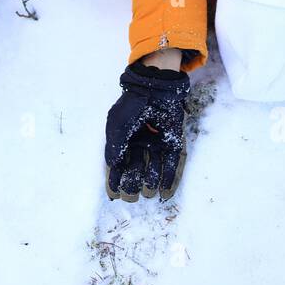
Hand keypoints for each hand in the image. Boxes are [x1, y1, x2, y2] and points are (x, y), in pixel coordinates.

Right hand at [104, 61, 191, 201]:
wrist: (155, 89)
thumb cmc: (132, 105)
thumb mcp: (117, 125)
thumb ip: (114, 146)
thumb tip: (112, 166)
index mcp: (125, 140)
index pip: (119, 164)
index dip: (115, 179)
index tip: (114, 193)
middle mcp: (141, 144)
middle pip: (136, 169)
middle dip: (132, 183)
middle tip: (131, 195)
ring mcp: (157, 144)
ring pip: (153, 168)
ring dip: (150, 181)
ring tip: (147, 192)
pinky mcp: (172, 143)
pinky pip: (170, 163)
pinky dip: (168, 177)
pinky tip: (165, 190)